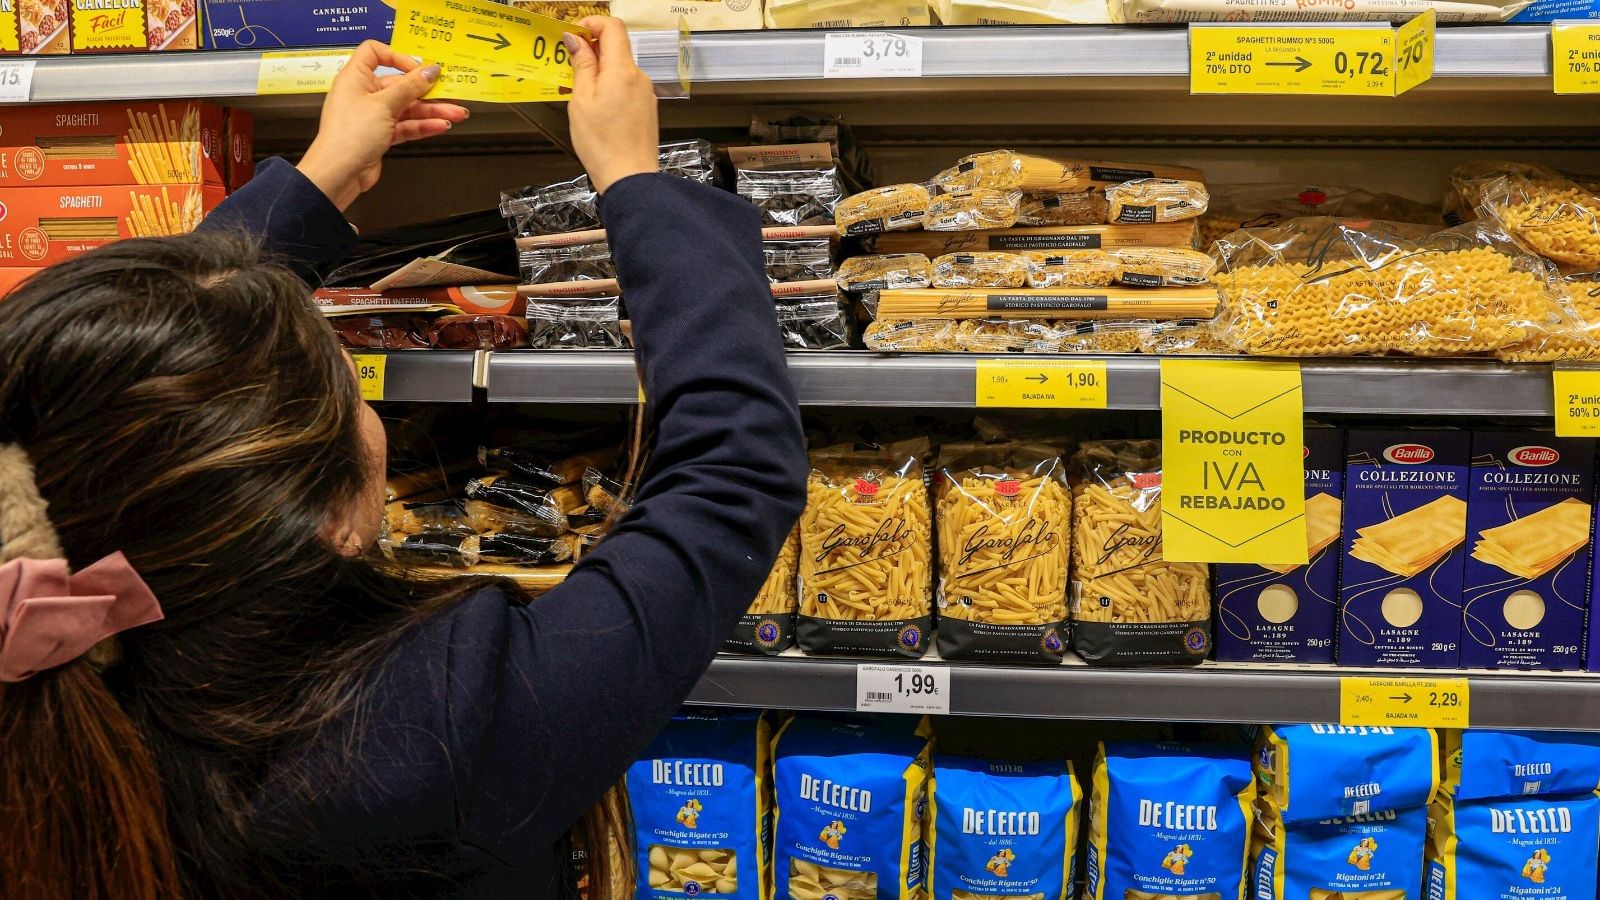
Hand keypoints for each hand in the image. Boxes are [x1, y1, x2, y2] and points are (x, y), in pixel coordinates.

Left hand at [297, 41, 469, 210]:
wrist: (339, 173)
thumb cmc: (348, 137)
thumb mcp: (384, 105)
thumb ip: (410, 87)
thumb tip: (428, 71)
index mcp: (356, 78)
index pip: (375, 53)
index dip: (398, 57)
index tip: (419, 68)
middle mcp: (364, 94)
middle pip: (400, 85)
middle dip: (426, 91)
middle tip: (449, 93)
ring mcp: (373, 115)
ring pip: (407, 107)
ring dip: (431, 111)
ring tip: (454, 113)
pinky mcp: (381, 135)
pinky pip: (406, 125)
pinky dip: (423, 126)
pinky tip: (439, 126)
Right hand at [564, 18, 658, 193]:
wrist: (630, 178)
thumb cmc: (602, 144)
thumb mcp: (582, 100)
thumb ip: (582, 65)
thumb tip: (576, 40)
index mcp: (622, 70)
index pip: (613, 26)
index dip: (592, 24)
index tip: (575, 35)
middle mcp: (639, 77)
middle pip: (617, 47)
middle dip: (593, 49)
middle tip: (570, 65)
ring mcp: (646, 93)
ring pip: (621, 68)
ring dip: (601, 70)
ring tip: (581, 92)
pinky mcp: (647, 107)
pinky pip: (627, 86)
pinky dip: (611, 86)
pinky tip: (598, 106)